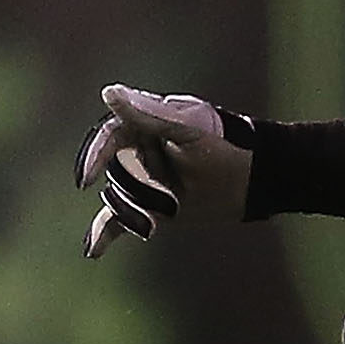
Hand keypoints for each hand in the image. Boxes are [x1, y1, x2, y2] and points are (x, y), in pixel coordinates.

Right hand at [75, 84, 254, 255]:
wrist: (256, 182)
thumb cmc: (226, 148)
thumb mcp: (189, 131)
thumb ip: (150, 115)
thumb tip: (109, 93)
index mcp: (146, 126)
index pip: (110, 136)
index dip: (96, 155)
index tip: (87, 177)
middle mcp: (140, 152)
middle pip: (114, 170)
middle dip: (130, 188)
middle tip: (154, 203)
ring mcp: (144, 180)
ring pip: (118, 196)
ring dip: (131, 212)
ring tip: (157, 222)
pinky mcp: (151, 207)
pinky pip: (120, 218)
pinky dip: (106, 232)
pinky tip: (93, 250)